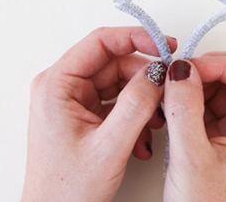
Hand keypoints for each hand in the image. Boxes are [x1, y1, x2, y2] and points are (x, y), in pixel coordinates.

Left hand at [21, 27, 175, 201]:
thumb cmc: (65, 191)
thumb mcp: (109, 146)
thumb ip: (137, 104)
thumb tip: (158, 71)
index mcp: (57, 85)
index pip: (101, 42)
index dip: (137, 38)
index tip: (166, 46)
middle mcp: (63, 88)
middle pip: (116, 63)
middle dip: (146, 80)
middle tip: (169, 93)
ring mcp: (75, 102)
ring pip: (122, 83)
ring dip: (145, 102)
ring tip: (155, 125)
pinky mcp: (87, 115)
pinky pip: (120, 102)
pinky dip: (138, 116)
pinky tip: (144, 138)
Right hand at [163, 53, 225, 201]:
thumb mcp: (191, 160)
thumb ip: (185, 110)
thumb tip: (181, 69)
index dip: (219, 63)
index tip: (188, 67)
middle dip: (203, 73)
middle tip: (173, 78)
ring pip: (219, 88)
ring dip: (192, 86)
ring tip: (167, 96)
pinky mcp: (223, 136)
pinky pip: (207, 104)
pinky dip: (188, 101)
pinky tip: (170, 110)